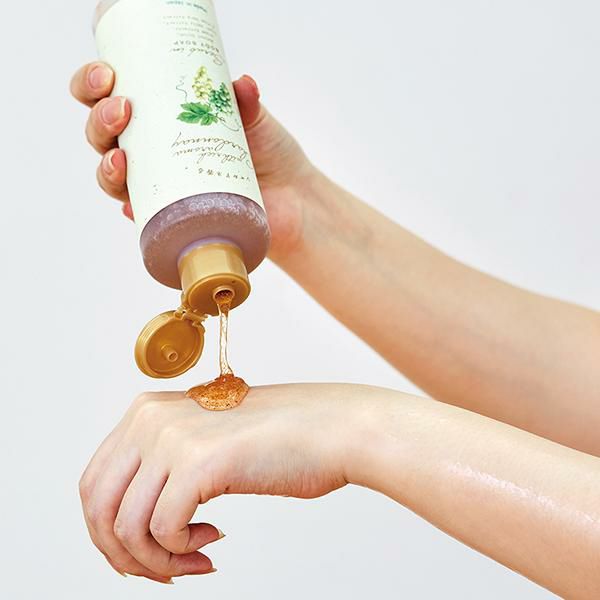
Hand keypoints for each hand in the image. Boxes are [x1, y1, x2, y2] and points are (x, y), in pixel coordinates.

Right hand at [70, 62, 316, 262]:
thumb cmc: (268, 153)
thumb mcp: (256, 120)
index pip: (110, 97)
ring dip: (106, 167)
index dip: (94, 85)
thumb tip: (243, 84)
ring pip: (113, 178)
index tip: (107, 75)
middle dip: (99, 120)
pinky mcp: (173, 219)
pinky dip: (133, 211)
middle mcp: (151, 154)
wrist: (293, 199)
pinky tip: (133, 206)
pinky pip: (143, 219)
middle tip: (123, 109)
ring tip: (122, 157)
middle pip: (101, 135)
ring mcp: (159, 188)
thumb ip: (246, 101)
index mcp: (159, 119)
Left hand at [79, 384, 359, 582]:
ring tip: (193, 561)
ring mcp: (171, 438)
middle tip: (162, 570)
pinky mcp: (198, 463)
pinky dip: (181, 553)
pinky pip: (162, 533)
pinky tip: (214, 540)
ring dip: (158, 561)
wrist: (330, 427)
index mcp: (147, 410)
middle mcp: (150, 418)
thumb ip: (162, 467)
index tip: (142, 553)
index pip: (96, 483)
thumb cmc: (278, 439)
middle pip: (99, 507)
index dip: (109, 531)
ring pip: (126, 528)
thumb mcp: (201, 441)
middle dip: (123, 553)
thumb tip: (128, 525)